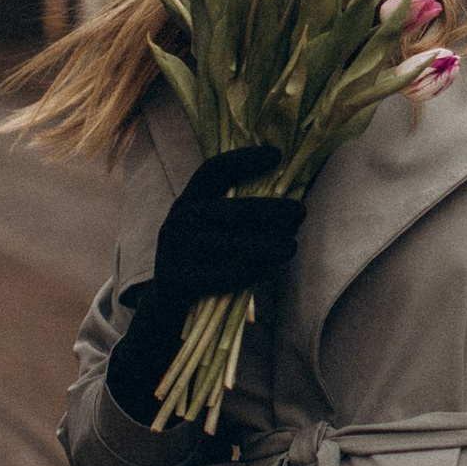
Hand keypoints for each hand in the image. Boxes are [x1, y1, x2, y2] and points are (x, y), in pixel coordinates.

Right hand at [105, 150, 306, 421]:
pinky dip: (255, 271)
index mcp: (187, 202)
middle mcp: (178, 221)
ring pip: (235, 244)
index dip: (244, 159)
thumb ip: (235, 212)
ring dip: (271, 244)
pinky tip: (274, 268)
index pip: (213, 169)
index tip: (277, 154)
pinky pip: (227, 274)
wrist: (166, 310)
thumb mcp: (208, 232)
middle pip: (233, 209)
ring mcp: (176, 251)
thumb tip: (290, 195)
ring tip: (293, 246)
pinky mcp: (181, 281)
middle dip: (273, 209)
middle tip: (301, 213)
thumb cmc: (202, 264)